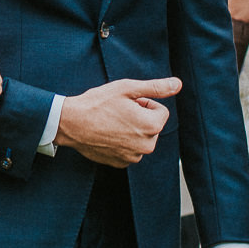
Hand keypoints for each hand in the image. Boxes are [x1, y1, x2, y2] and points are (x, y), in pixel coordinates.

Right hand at [54, 77, 179, 167]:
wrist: (71, 123)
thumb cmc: (98, 103)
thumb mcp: (127, 88)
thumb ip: (155, 87)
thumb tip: (177, 84)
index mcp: (151, 126)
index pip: (161, 111)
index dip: (144, 103)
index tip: (127, 102)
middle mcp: (146, 146)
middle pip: (152, 126)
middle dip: (140, 117)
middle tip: (118, 111)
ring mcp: (133, 157)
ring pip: (141, 138)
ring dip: (132, 130)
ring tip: (111, 122)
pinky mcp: (121, 163)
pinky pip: (130, 150)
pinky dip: (122, 142)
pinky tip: (107, 134)